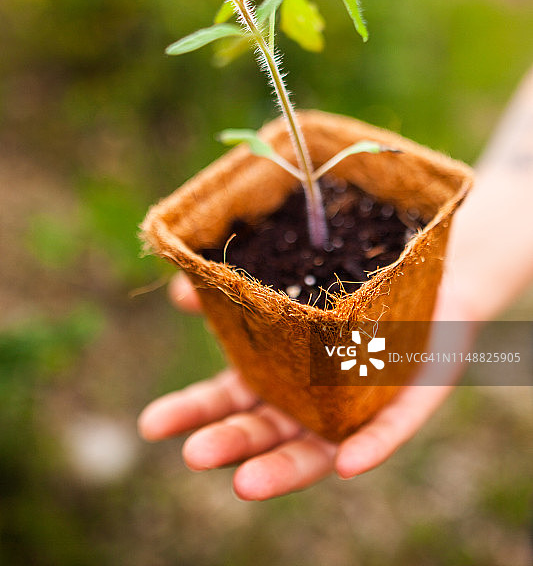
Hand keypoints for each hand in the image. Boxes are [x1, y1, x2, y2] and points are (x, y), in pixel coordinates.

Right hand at [138, 273, 462, 500]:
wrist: (420, 262)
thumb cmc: (345, 275)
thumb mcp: (285, 275)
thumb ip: (235, 288)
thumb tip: (181, 289)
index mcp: (277, 372)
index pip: (227, 402)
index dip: (191, 413)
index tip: (151, 424)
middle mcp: (311, 397)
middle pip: (265, 432)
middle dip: (229, 444)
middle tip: (194, 453)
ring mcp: (356, 405)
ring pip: (317, 449)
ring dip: (282, 469)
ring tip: (245, 484)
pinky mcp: (407, 401)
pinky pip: (389, 431)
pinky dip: (369, 448)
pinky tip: (349, 464)